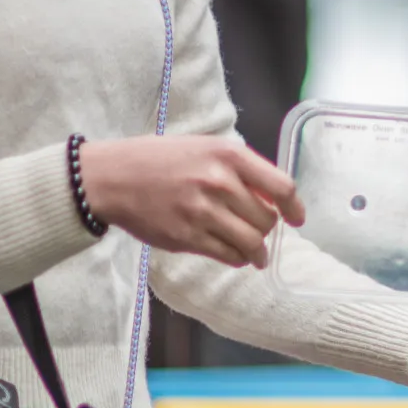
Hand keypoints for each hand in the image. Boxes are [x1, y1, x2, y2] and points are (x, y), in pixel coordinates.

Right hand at [81, 136, 304, 267]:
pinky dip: (238, 259)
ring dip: (257, 252)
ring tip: (256, 254)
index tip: (297, 219)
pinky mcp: (187, 236)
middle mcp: (219, 182)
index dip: (295, 208)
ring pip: (251, 242)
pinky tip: (235, 256)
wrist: (111, 177)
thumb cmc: (159, 160)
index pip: (282, 187)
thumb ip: (239, 169)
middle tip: (259, 231)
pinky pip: (228, 255)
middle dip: (267, 229)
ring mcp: (203, 211)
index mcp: (228, 155)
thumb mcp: (204, 148)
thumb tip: (274, 199)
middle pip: (267, 219)